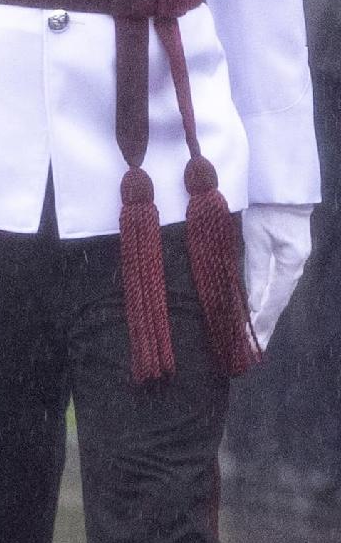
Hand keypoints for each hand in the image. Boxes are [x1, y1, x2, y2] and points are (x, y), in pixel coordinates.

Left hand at [245, 203, 313, 351]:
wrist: (285, 193)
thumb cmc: (268, 212)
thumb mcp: (258, 239)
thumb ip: (256, 270)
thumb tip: (252, 301)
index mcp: (289, 264)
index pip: (272, 301)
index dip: (259, 322)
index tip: (248, 340)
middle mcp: (294, 268)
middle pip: (277, 304)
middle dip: (263, 327)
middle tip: (250, 349)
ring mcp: (293, 265)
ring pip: (278, 298)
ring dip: (266, 319)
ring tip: (255, 339)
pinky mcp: (288, 261)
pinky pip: (277, 288)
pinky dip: (268, 304)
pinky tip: (260, 315)